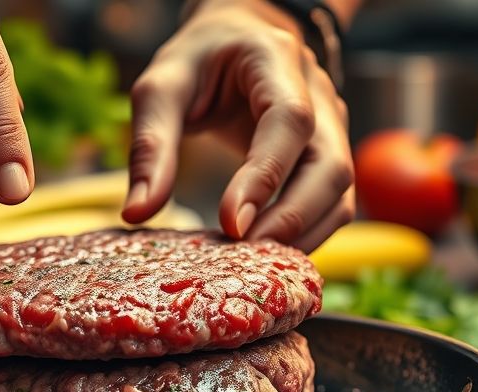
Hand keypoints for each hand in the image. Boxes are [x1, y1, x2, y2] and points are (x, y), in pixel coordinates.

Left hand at [121, 0, 353, 251]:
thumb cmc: (198, 62)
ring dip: (303, 234)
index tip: (232, 223)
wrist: (236, 41)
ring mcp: (331, 127)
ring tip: (253, 264)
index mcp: (277, 60)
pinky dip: (306, 235)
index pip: (288, 121)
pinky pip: (333, 204)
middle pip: (330, 165)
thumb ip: (150, 146)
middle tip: (244, 255)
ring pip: (340, 191)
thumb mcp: (162, 87)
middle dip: (291, 217)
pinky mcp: (327, 156)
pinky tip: (266, 255)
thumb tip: (137, 213)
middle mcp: (319, 94)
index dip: (265, 176)